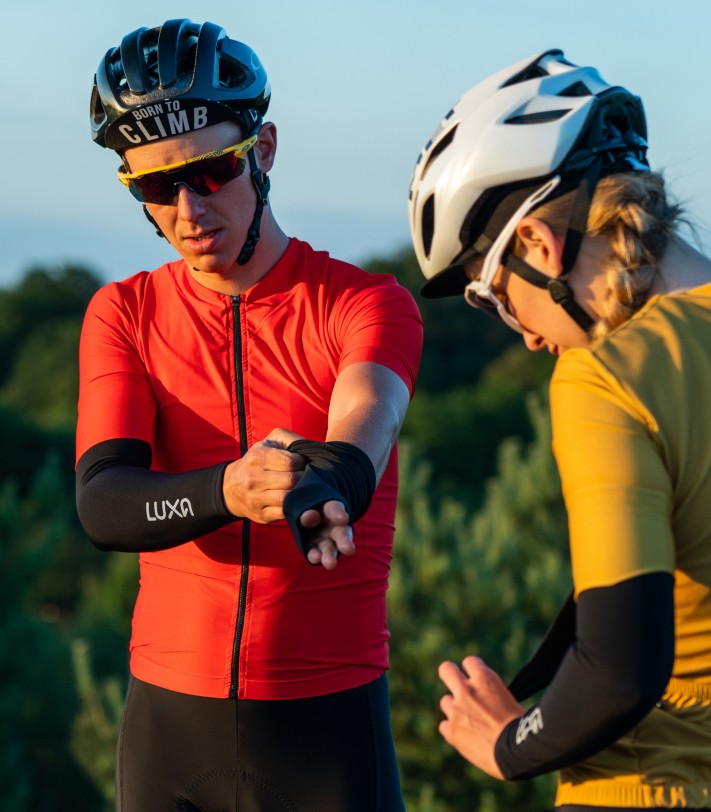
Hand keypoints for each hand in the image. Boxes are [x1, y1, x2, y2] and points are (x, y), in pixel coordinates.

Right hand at [223, 428, 305, 522]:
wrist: (231, 487)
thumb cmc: (258, 461)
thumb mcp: (270, 443)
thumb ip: (291, 439)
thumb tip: (311, 448)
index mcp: (257, 457)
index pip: (290, 461)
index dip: (303, 462)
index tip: (304, 463)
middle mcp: (253, 478)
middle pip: (291, 480)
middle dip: (304, 478)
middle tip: (308, 476)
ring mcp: (256, 499)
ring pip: (288, 498)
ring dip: (300, 493)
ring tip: (303, 487)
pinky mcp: (261, 515)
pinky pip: (284, 513)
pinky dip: (294, 508)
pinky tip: (297, 501)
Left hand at [300, 500, 354, 569]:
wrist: (307, 513)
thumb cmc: (307, 506)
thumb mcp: (304, 503)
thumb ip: (305, 509)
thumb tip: (310, 516)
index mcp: (332, 509)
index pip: (335, 510)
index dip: (338, 514)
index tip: (343, 519)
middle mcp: (334, 527)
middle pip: (341, 533)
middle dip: (344, 541)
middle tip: (348, 549)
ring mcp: (325, 540)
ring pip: (330, 548)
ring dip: (329, 556)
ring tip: (330, 564)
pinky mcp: (315, 549)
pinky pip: (315, 554)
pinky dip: (315, 557)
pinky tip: (316, 559)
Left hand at [438, 656, 523, 778]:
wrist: (517, 753)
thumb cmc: (521, 727)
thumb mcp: (509, 698)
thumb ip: (491, 691)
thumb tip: (484, 694)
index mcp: (484, 679)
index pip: (469, 662)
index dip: (473, 671)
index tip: (477, 680)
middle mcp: (466, 690)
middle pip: (445, 669)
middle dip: (451, 676)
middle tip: (459, 688)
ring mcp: (456, 710)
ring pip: (445, 701)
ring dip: (454, 709)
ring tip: (470, 722)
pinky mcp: (451, 730)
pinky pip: (444, 726)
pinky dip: (452, 730)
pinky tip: (466, 738)